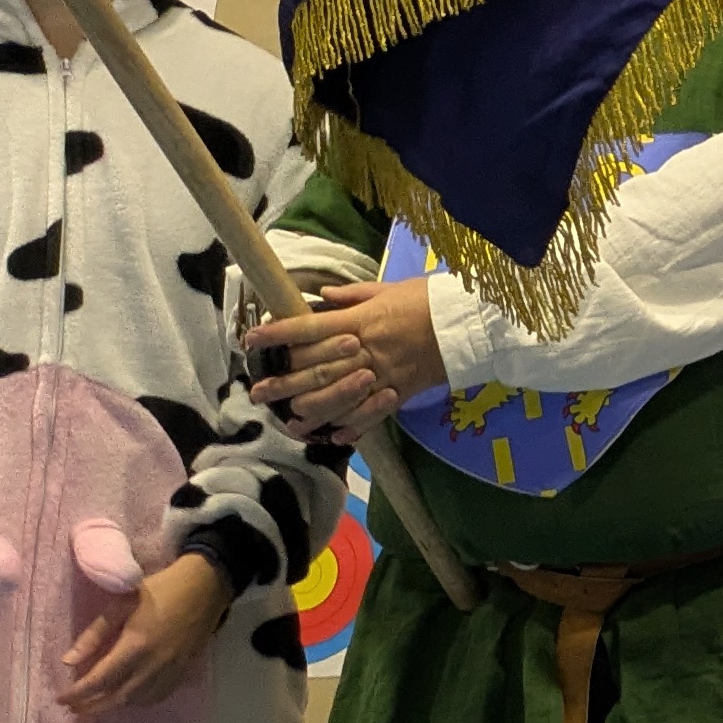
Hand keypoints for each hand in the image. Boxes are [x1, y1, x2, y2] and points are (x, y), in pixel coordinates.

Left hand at [64, 549, 225, 717]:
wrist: (205, 585)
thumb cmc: (159, 589)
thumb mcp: (120, 604)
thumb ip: (94, 634)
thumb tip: (68, 661)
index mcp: (134, 646)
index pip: (99, 680)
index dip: (77, 694)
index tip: (61, 699)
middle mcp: (153, 664)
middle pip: (118, 698)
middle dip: (93, 708)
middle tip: (74, 711)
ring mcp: (171, 670)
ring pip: (138, 701)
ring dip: (115, 707)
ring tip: (97, 706)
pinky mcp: (184, 670)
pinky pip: (159, 696)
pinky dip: (139, 702)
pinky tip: (129, 698)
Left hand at [255, 278, 447, 435]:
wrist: (470, 324)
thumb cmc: (430, 300)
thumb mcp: (391, 288)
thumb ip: (354, 295)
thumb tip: (321, 296)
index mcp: (361, 320)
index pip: (309, 327)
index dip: (278, 333)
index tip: (251, 339)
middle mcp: (366, 349)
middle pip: (315, 367)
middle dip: (283, 380)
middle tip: (257, 392)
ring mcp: (382, 374)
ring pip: (337, 396)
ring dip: (309, 409)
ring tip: (288, 418)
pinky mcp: (400, 391)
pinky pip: (370, 413)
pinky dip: (351, 426)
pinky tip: (332, 434)